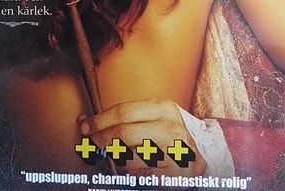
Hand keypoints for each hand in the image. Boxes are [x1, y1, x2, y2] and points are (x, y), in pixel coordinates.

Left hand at [78, 98, 206, 175]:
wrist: (200, 156)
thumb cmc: (167, 135)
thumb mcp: (152, 117)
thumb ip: (124, 118)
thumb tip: (84, 120)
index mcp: (163, 108)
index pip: (123, 112)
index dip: (99, 120)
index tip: (84, 125)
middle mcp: (170, 128)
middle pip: (122, 134)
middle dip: (100, 140)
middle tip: (89, 144)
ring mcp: (173, 153)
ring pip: (127, 158)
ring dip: (112, 160)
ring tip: (112, 158)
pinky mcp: (172, 176)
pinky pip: (137, 176)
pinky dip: (126, 175)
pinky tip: (126, 170)